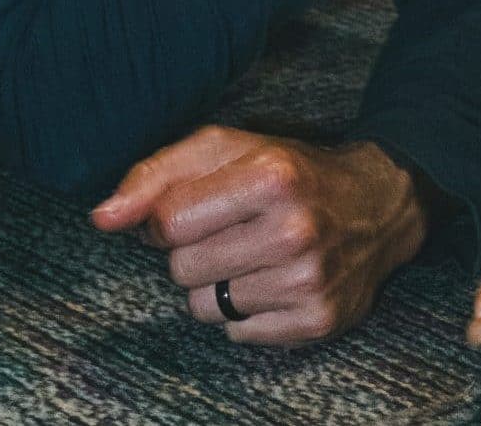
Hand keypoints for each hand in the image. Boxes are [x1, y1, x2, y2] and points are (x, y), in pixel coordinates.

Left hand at [90, 127, 426, 345]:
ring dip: (219, 284)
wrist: (378, 203)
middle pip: (182, 270)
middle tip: (234, 230)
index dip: (173, 217)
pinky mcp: (317, 321)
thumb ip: (156, 175)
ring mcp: (308, 282)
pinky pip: (236, 334)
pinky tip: (275, 280)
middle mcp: (294, 232)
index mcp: (272, 177)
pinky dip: (247, 311)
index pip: (169, 223)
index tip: (202, 206)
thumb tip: (102, 217)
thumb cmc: (290, 171)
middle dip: (196, 251)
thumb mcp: (226, 148)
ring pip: (204, 307)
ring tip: (255, 255)